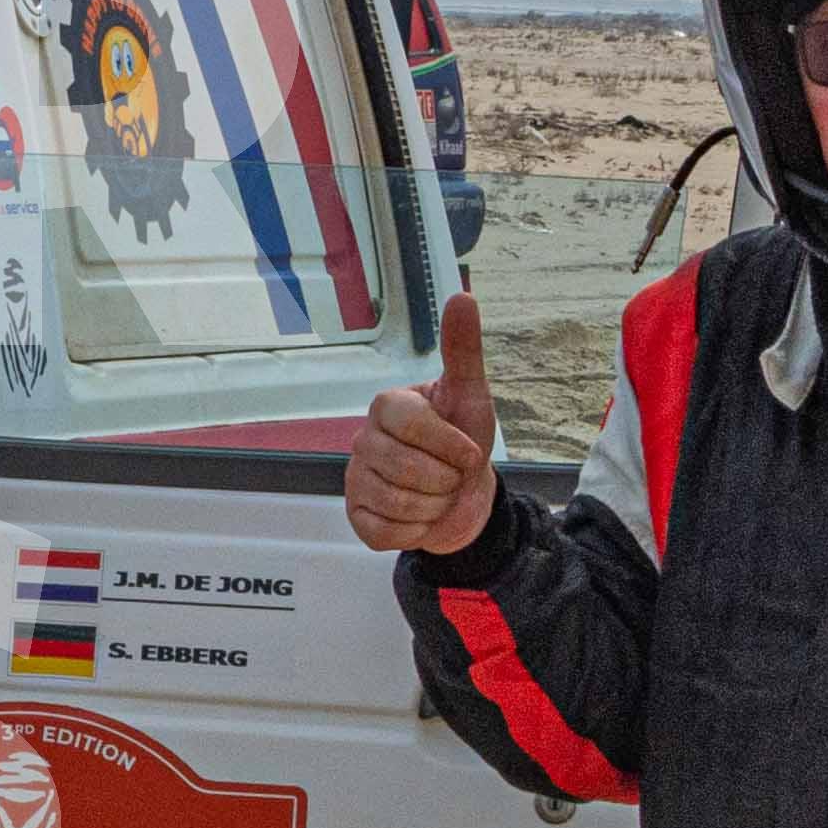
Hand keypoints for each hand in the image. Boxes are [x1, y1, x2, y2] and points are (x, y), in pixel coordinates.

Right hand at [348, 293, 502, 557]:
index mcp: (388, 406)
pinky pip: (385, 531)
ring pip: (398, 502)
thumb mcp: (471, 395)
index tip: (469, 452)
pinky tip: (420, 516)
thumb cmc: (464, 440)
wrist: (464, 495)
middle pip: (405, 468)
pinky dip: (415, 530)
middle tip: (452, 475)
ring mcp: (356, 478)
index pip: (410, 423)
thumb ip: (463, 349)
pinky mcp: (356, 516)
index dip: (447, 443)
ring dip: (434, 506)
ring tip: (438, 494)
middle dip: (445, 480)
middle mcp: (364, 439)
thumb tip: (462, 296)